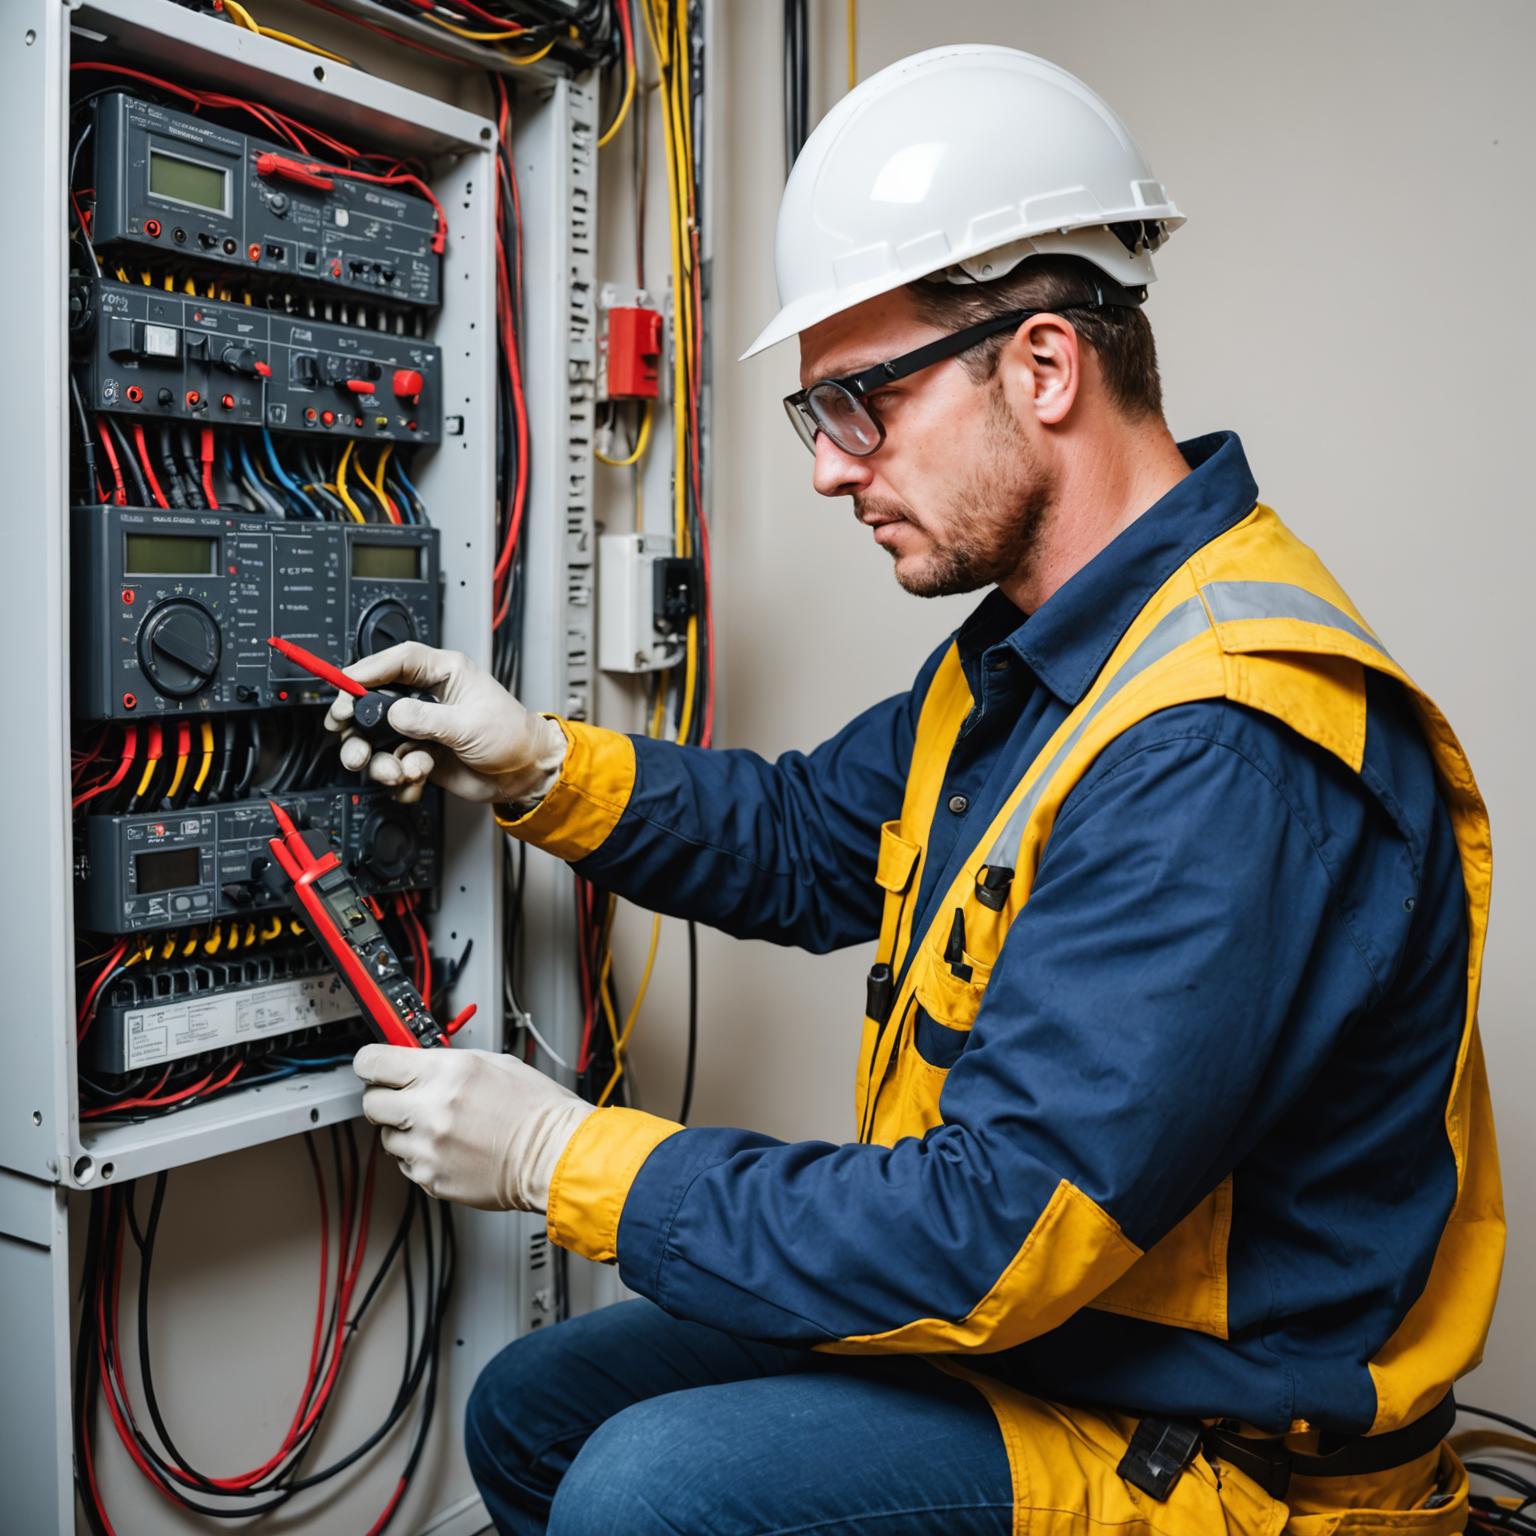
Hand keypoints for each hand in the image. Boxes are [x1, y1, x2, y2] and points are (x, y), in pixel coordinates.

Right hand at [323, 642, 566, 806]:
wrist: (526, 774)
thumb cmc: (512, 736)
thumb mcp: (471, 724)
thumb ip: (430, 719)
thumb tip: (395, 714)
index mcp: (444, 674)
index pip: (399, 661)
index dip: (369, 669)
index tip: (346, 683)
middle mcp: (427, 698)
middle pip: (375, 702)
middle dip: (356, 722)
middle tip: (348, 738)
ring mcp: (420, 728)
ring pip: (377, 740)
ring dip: (378, 760)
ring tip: (396, 772)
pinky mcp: (420, 755)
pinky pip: (394, 765)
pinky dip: (400, 778)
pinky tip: (415, 781)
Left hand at [353, 1044, 594, 1211]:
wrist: (554, 1154)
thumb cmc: (535, 1109)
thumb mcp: (491, 1063)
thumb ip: (444, 1063)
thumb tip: (414, 1062)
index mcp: (445, 1072)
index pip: (373, 1062)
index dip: (370, 1063)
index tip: (373, 1066)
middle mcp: (429, 1108)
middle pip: (371, 1103)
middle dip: (385, 1098)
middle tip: (405, 1098)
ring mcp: (427, 1147)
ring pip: (387, 1137)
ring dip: (405, 1130)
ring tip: (442, 1128)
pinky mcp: (430, 1178)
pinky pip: (406, 1164)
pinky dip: (422, 1156)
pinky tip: (451, 1148)